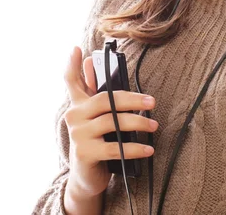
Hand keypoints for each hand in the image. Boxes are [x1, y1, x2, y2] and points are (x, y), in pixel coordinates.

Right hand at [62, 46, 157, 197]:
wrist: (87, 177)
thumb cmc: (99, 141)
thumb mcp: (99, 118)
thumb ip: (101, 96)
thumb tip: (97, 68)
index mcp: (78, 104)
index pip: (72, 81)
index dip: (73, 65)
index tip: (77, 49)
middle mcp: (73, 116)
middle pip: (105, 99)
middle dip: (131, 99)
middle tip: (152, 102)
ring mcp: (77, 134)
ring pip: (112, 122)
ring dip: (137, 123)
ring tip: (153, 125)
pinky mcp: (84, 153)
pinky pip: (114, 148)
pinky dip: (134, 148)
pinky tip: (148, 149)